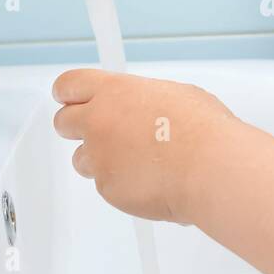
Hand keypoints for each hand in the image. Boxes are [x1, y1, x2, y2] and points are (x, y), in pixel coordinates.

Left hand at [51, 69, 244, 223]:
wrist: (209, 169)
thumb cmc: (203, 130)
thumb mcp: (174, 95)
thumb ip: (143, 99)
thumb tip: (142, 109)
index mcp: (114, 91)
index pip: (69, 84)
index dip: (67, 93)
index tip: (69, 98)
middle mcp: (98, 122)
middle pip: (63, 122)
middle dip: (78, 127)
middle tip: (101, 132)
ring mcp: (100, 157)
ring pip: (83, 159)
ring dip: (101, 159)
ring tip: (137, 161)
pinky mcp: (107, 188)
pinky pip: (106, 185)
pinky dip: (121, 184)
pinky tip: (149, 179)